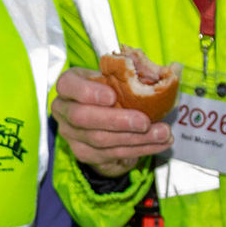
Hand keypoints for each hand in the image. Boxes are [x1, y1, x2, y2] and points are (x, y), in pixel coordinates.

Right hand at [53, 67, 168, 178]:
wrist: (102, 117)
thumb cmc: (108, 90)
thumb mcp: (113, 76)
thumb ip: (126, 74)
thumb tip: (157, 72)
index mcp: (68, 85)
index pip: (68, 86)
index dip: (88, 92)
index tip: (112, 96)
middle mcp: (63, 111)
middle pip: (83, 118)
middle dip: (117, 121)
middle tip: (145, 122)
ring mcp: (71, 135)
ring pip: (100, 140)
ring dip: (135, 139)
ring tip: (162, 133)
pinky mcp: (84, 153)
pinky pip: (112, 154)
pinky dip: (139, 149)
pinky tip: (158, 143)